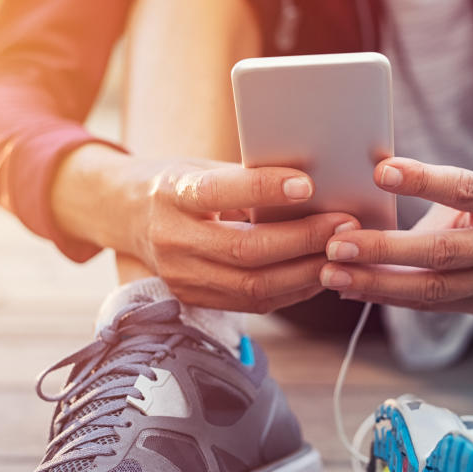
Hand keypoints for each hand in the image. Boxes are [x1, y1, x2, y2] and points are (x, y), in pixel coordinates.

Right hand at [120, 158, 357, 312]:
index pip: (218, 192)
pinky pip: (253, 304)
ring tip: (343, 254)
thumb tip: (312, 185)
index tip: (308, 183)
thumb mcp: (201, 167)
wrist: (126, 216)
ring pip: (253, 286)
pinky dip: (292, 290)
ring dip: (306, 272)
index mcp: (172, 195)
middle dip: (304, 240)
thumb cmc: (178, 183)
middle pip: (245, 251)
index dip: (264, 189)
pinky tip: (320, 273)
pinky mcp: (194, 300)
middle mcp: (172, 240)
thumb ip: (245, 178)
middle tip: (346, 225)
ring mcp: (181, 278)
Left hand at [318, 157, 472, 315]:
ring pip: (434, 289)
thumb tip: (372, 194)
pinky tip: (356, 289)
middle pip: (442, 252)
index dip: (423, 180)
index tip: (382, 170)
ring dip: (377, 284)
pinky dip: (391, 297)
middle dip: (384, 250)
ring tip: (333, 275)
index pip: (465, 189)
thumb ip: (439, 196)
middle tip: (337, 244)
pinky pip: (434, 305)